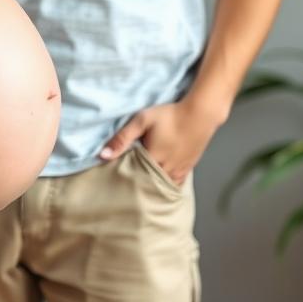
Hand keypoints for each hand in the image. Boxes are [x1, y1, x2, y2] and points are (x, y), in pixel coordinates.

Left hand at [98, 98, 224, 185]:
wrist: (200, 114)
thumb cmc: (169, 115)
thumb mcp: (142, 121)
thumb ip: (122, 138)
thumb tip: (102, 155)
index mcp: (153, 160)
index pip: (133, 177)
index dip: (123, 179)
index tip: (114, 179)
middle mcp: (166, 170)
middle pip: (147, 185)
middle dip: (136, 186)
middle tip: (124, 186)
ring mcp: (179, 172)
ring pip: (161, 187)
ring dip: (151, 187)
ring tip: (140, 186)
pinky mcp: (187, 170)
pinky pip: (174, 185)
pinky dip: (165, 186)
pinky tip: (158, 185)